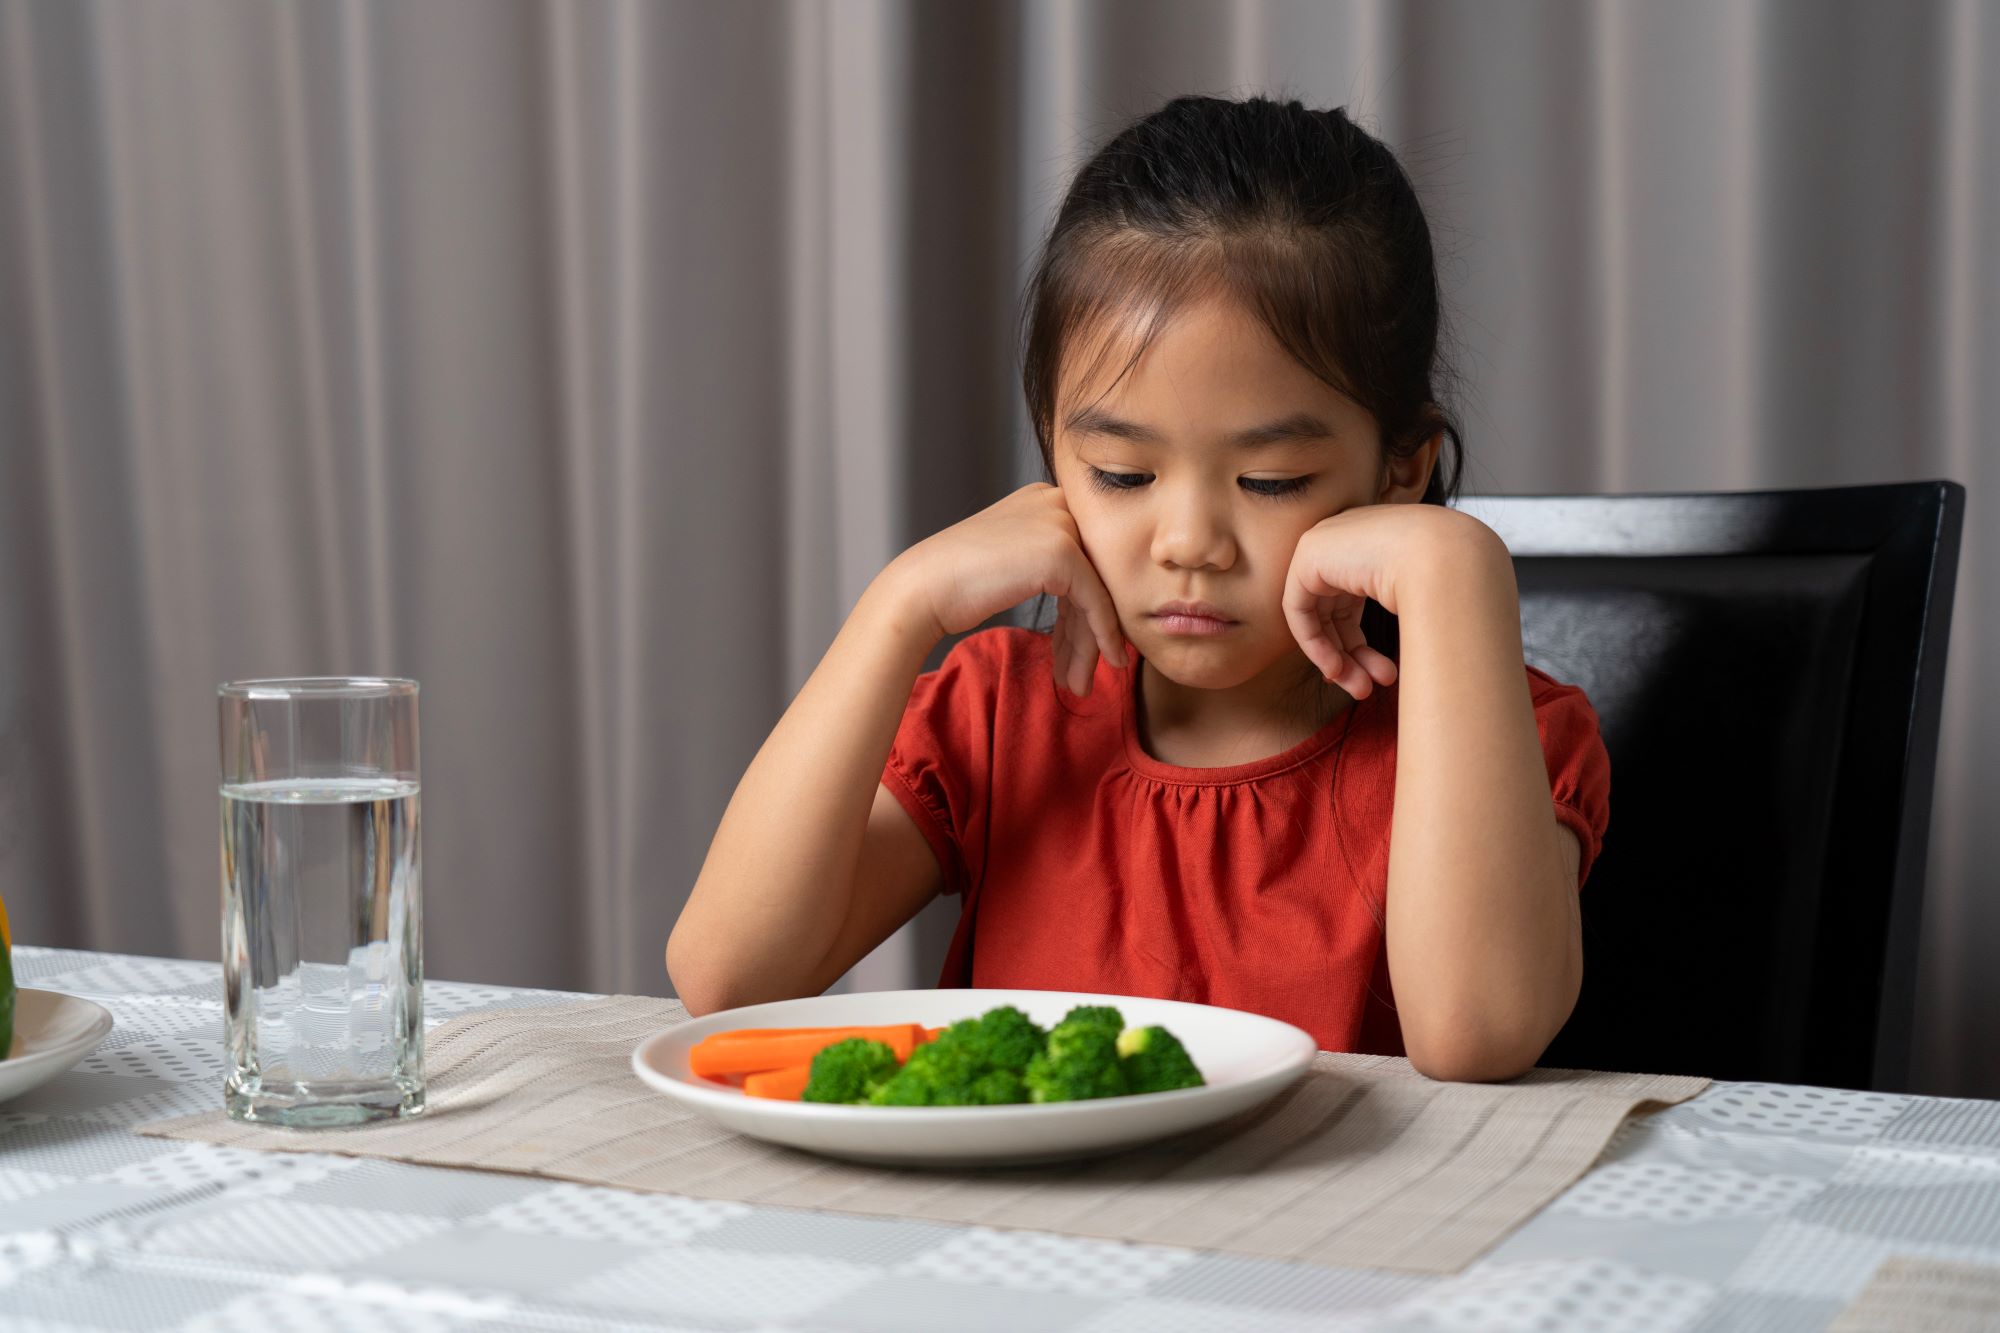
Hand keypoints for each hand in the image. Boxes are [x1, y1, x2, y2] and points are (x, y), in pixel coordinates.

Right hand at [887, 483, 1126, 695]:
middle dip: (1087, 633)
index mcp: (1044, 498)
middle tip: (1080, 676)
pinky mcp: (1063, 552)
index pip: (1082, 561)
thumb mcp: (1014, 562)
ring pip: (1096, 594)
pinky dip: (1102, 636)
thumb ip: (1049, 567)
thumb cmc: (956, 584)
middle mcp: (1057, 503)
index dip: (1083, 612)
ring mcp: (1061, 524)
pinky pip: (1096, 601)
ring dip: (1089, 645)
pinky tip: (1106, 661)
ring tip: (1079, 685)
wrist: (923, 589)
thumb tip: (1091, 603)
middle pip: (1092, 577)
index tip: (1078, 653)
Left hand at [1282, 504, 1503, 699]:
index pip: (1351, 604)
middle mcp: (1346, 543)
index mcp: (1372, 547)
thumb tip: (1407, 649)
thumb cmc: (1452, 578)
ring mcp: (1325, 545)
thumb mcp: (1424, 599)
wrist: (1447, 556)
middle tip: (1368, 690)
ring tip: (1362, 691)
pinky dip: (1315, 644)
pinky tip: (1336, 671)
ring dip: (1338, 659)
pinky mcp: (1308, 557)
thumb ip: (1404, 613)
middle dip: (1352, 657)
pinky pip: (1299, 611)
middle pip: (1335, 613)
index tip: (1380, 676)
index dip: (1359, 646)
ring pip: (1318, 618)